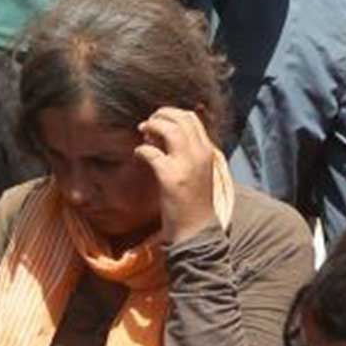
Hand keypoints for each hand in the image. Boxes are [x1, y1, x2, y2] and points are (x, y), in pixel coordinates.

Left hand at [136, 106, 219, 242]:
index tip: (160, 122)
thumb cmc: (194, 203)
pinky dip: (142, 150)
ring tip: (143, 132)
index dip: (172, 114)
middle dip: (160, 115)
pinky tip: (138, 155)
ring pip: (169, 130)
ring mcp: (187, 165)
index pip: (192, 118)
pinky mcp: (171, 178)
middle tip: (147, 125)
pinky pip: (152, 153)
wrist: (196, 231)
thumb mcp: (198, 172)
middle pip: (180, 118)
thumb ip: (188, 152)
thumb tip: (164, 134)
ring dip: (152, 126)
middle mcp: (200, 154)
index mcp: (207, 151)